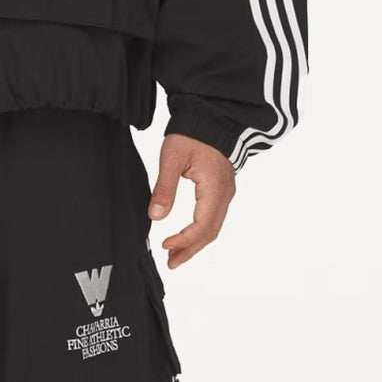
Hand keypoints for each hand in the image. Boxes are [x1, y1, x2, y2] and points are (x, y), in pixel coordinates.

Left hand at [148, 133, 235, 268]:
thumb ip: (164, 188)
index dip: (183, 240)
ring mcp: (226, 193)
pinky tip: (187, 237)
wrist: (209, 118)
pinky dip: (200, 232)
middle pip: (210, 232)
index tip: (164, 246)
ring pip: (213, 227)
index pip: (201, 225)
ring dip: (195, 244)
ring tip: (176, 256)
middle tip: (170, 263)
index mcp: (214, 188)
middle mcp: (225, 194)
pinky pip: (214, 218)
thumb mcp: (171, 159)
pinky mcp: (222, 190)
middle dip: (190, 250)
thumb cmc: (192, 134)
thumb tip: (155, 217)